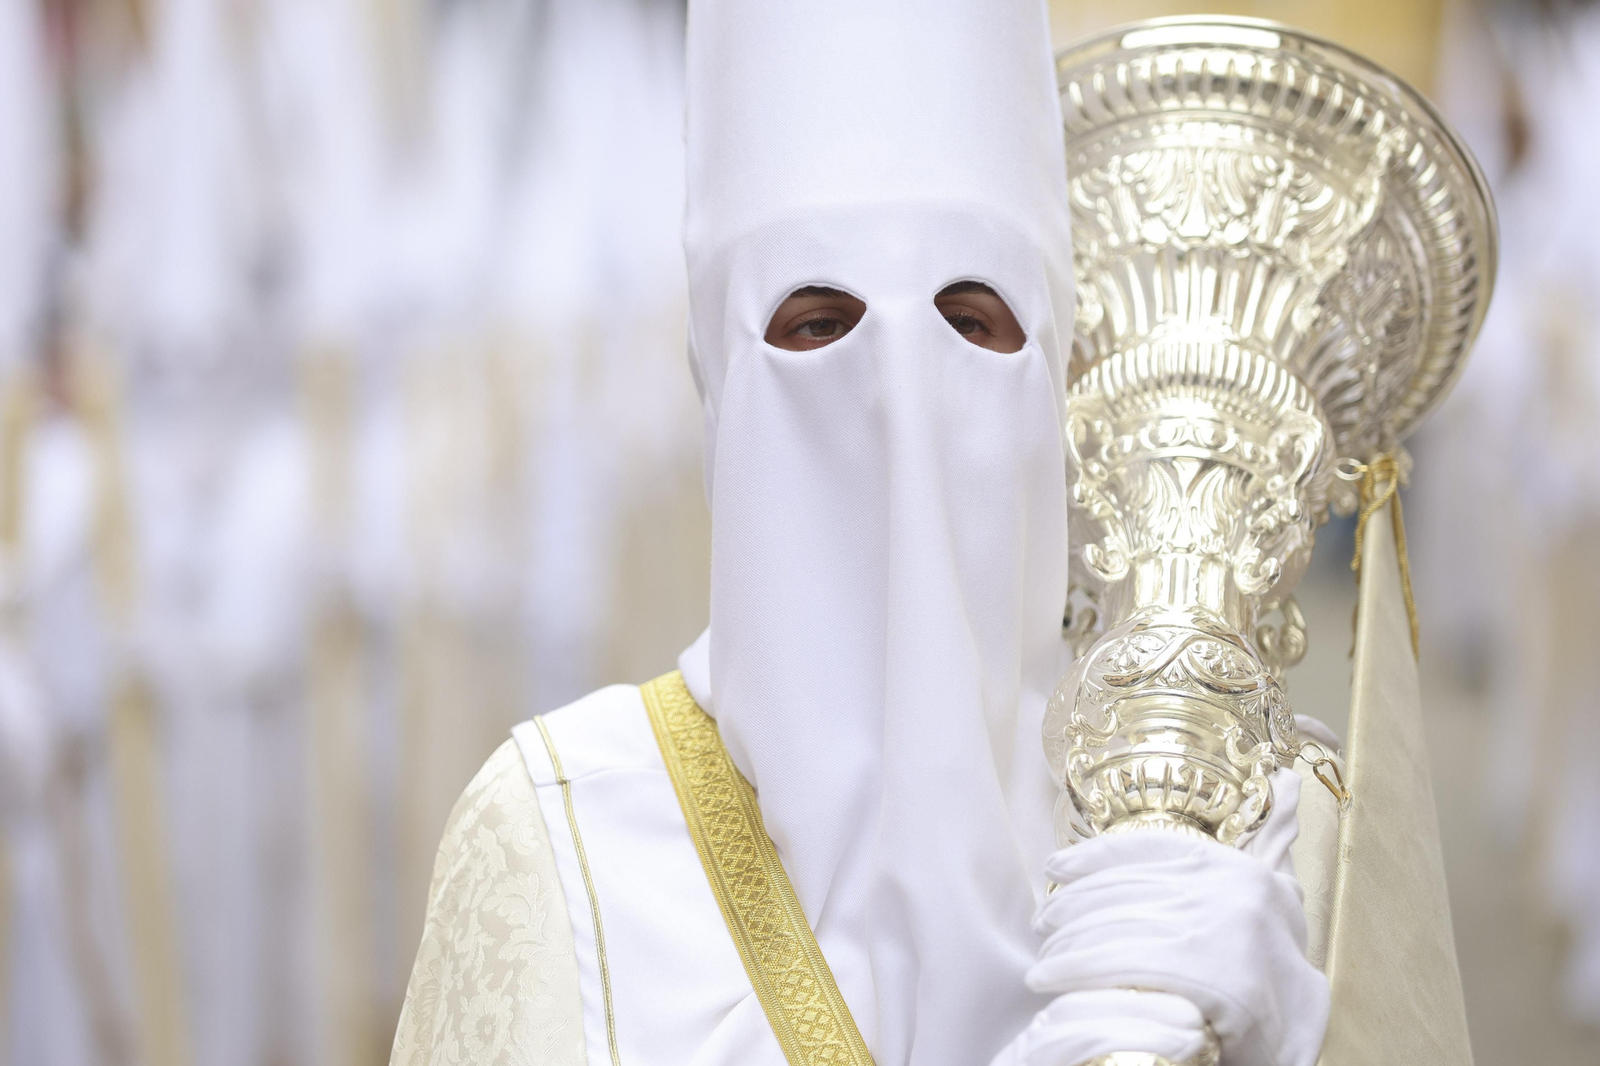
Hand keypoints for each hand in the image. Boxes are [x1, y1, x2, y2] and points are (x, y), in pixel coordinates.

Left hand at [991, 770, 1328, 1065]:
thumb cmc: (1268, 977)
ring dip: (1066, 943)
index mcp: (1237, 869)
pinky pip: (1125, 963)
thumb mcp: (1266, 906)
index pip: (1147, 847)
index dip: (1092, 856)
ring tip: (1044, 959)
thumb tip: (1280, 782)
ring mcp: (1226, 934)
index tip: (1057, 867)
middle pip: (1123, 888)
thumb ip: (1253, 852)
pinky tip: (1052, 977)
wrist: (1297, 1043)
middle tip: (1044, 924)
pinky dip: (1077, 968)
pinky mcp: (1216, 982)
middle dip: (1071, 907)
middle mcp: (1233, 892)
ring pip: (1116, 925)